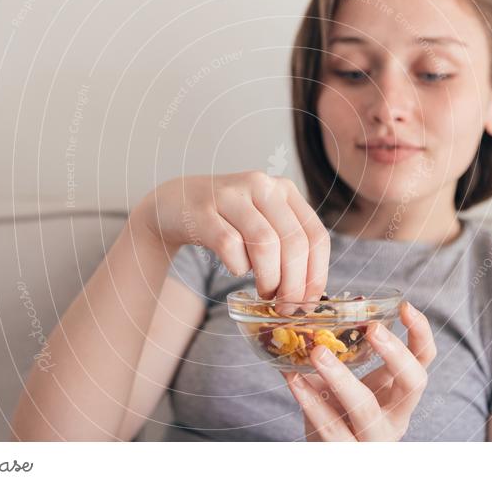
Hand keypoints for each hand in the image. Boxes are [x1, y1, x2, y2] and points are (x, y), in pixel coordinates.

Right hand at [136, 170, 329, 310]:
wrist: (174, 203)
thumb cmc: (227, 221)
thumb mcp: (264, 224)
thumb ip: (287, 249)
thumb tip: (309, 295)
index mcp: (285, 190)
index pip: (316, 236)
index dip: (316, 275)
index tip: (308, 303)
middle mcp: (262, 186)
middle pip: (294, 242)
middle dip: (293, 284)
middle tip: (285, 306)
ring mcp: (231, 195)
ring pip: (265, 244)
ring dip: (268, 279)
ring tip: (264, 293)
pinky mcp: (203, 210)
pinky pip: (230, 246)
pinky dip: (237, 267)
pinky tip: (235, 269)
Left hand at [282, 301, 435, 440]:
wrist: (326, 456)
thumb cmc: (340, 412)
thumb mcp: (350, 383)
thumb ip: (341, 354)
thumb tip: (323, 311)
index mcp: (400, 393)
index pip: (424, 360)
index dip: (421, 334)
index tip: (406, 307)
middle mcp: (395, 417)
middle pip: (412, 384)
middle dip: (395, 354)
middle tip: (373, 328)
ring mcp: (372, 438)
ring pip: (365, 409)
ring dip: (341, 377)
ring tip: (318, 352)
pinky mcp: (344, 453)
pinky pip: (329, 427)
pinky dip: (309, 400)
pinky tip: (293, 379)